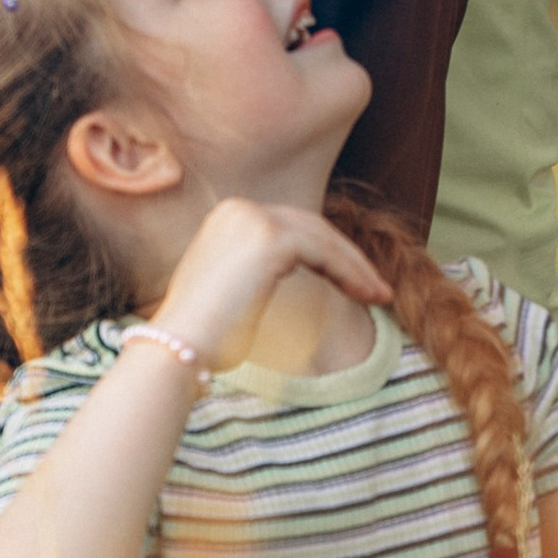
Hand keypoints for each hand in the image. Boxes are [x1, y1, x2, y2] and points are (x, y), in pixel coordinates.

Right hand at [152, 198, 389, 375]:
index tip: (354, 282)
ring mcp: (252, 218)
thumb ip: (259, 274)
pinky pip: (325, 251)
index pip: (291, 227)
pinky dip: (351, 272)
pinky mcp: (269, 237)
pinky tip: (369, 295)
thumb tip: (287, 278)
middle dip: (347, 257)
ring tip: (381, 294)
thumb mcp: (233, 293)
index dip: (328, 253)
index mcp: (227, 218)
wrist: (177, 349)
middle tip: (377, 288)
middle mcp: (238, 209)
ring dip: (356, 266)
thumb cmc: (203, 339)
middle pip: (310, 226)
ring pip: (322, 237)